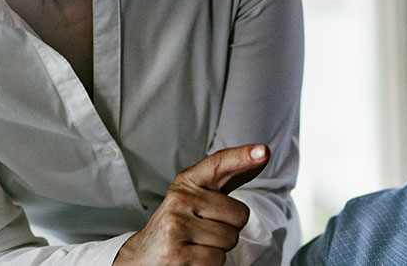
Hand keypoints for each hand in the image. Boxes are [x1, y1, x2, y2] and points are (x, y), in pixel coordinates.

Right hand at [114, 144, 268, 265]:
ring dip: (219, 248)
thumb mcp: (197, 198)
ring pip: (230, 239)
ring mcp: (176, 225)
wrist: (143, 255)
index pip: (218, 165)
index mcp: (187, 183)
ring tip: (196, 245)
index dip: (242, 157)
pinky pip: (217, 259)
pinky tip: (192, 257)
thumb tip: (261, 157)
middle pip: (239, 214)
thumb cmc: (179, 225)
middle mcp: (179, 199)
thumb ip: (227, 178)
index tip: (263, 152)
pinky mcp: (176, 252)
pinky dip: (210, 263)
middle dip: (230, 228)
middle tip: (204, 232)